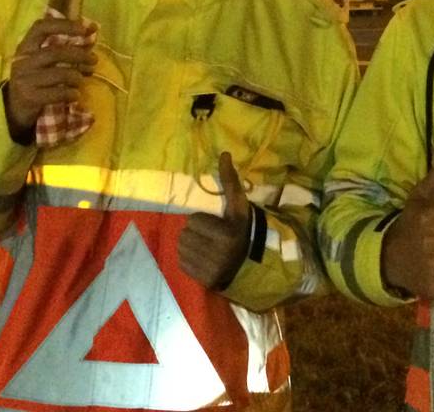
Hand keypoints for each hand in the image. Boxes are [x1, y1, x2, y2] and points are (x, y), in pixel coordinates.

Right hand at [3, 17, 96, 142]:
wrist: (14, 106)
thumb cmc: (35, 77)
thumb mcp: (42, 60)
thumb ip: (64, 45)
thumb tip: (92, 29)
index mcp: (26, 46)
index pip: (41, 27)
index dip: (63, 25)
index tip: (84, 28)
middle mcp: (23, 60)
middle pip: (56, 52)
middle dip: (79, 55)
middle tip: (94, 60)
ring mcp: (25, 79)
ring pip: (60, 74)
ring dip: (77, 76)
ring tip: (81, 80)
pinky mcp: (30, 97)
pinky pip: (58, 93)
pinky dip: (71, 93)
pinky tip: (75, 94)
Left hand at [179, 152, 252, 289]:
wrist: (252, 264)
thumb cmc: (241, 230)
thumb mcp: (238, 206)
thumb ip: (230, 181)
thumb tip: (224, 153)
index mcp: (227, 234)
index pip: (193, 220)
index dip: (202, 221)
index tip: (216, 226)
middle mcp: (219, 254)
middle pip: (185, 234)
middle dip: (195, 233)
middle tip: (209, 237)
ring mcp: (210, 269)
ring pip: (181, 248)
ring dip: (190, 245)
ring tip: (205, 247)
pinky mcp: (203, 280)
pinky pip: (181, 263)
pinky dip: (188, 260)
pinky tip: (202, 258)